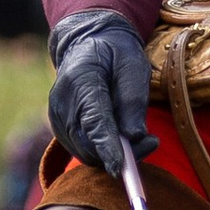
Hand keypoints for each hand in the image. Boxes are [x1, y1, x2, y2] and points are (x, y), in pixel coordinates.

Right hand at [46, 10, 156, 176]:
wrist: (87, 43)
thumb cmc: (115, 52)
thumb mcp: (133, 65)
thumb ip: (133, 99)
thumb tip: (134, 135)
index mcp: (80, 79)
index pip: (93, 120)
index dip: (107, 146)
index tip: (120, 166)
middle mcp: (62, 101)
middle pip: (87, 143)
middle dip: (119, 153)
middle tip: (152, 141)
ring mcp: (58, 117)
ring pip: (85, 151)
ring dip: (114, 154)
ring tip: (142, 138)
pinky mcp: (61, 128)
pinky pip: (83, 149)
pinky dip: (104, 151)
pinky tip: (124, 139)